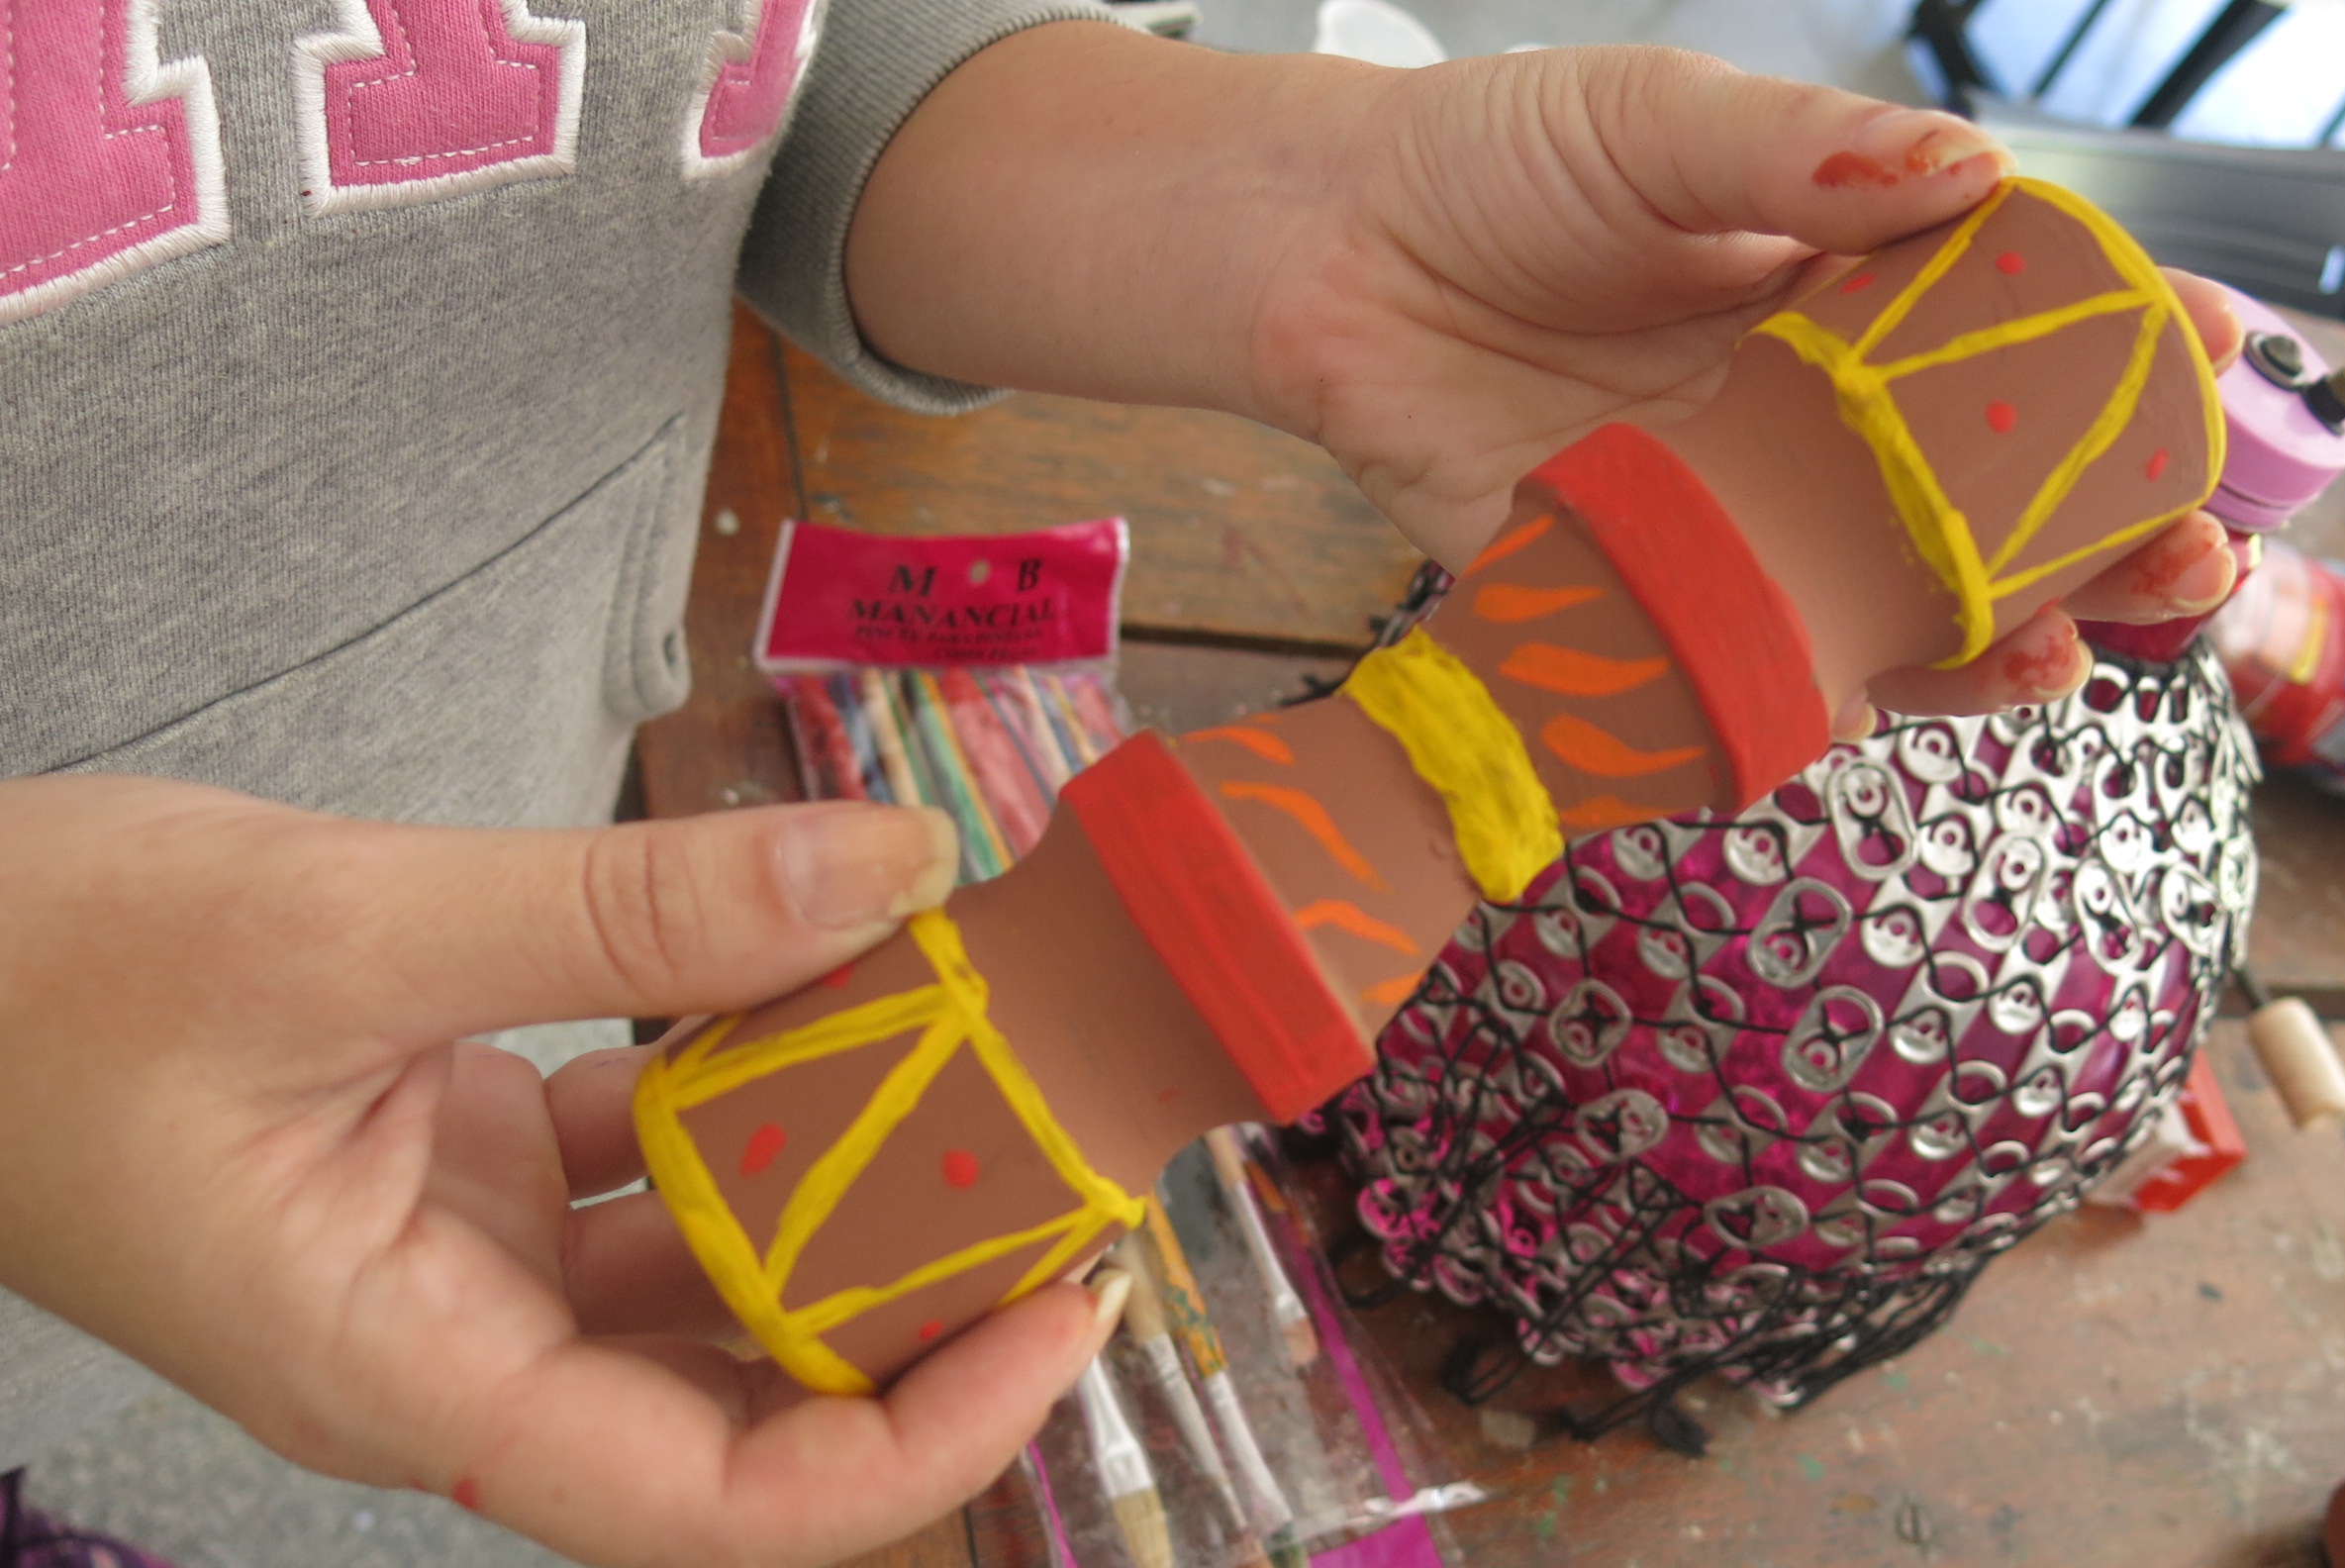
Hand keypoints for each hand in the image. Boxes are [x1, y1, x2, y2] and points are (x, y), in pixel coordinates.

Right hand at [0, 777, 1117, 1567]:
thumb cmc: (35, 976)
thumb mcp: (342, 925)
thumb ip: (630, 910)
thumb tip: (891, 868)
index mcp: (409, 1378)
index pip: (710, 1497)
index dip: (913, 1438)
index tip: (1061, 1316)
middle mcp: (455, 1351)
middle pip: (740, 1401)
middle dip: (914, 1310)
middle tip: (1069, 1175)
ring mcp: (462, 1262)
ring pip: (704, 1273)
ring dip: (841, 1188)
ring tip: (987, 1080)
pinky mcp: (464, 1169)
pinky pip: (646, 1161)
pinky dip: (745, 1087)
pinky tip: (830, 988)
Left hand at [1243, 49, 2247, 720]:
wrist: (1323, 252)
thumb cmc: (1497, 162)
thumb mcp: (1658, 124)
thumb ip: (1799, 156)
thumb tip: (1967, 176)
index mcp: (1851, 291)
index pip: (2027, 335)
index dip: (2131, 355)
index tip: (2220, 361)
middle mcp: (1820, 419)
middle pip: (2002, 499)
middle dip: (2115, 535)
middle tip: (2191, 554)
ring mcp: (1742, 514)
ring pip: (1903, 603)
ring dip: (2003, 641)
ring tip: (2074, 653)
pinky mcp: (1647, 589)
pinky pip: (1752, 663)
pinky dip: (1820, 695)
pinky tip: (1875, 694)